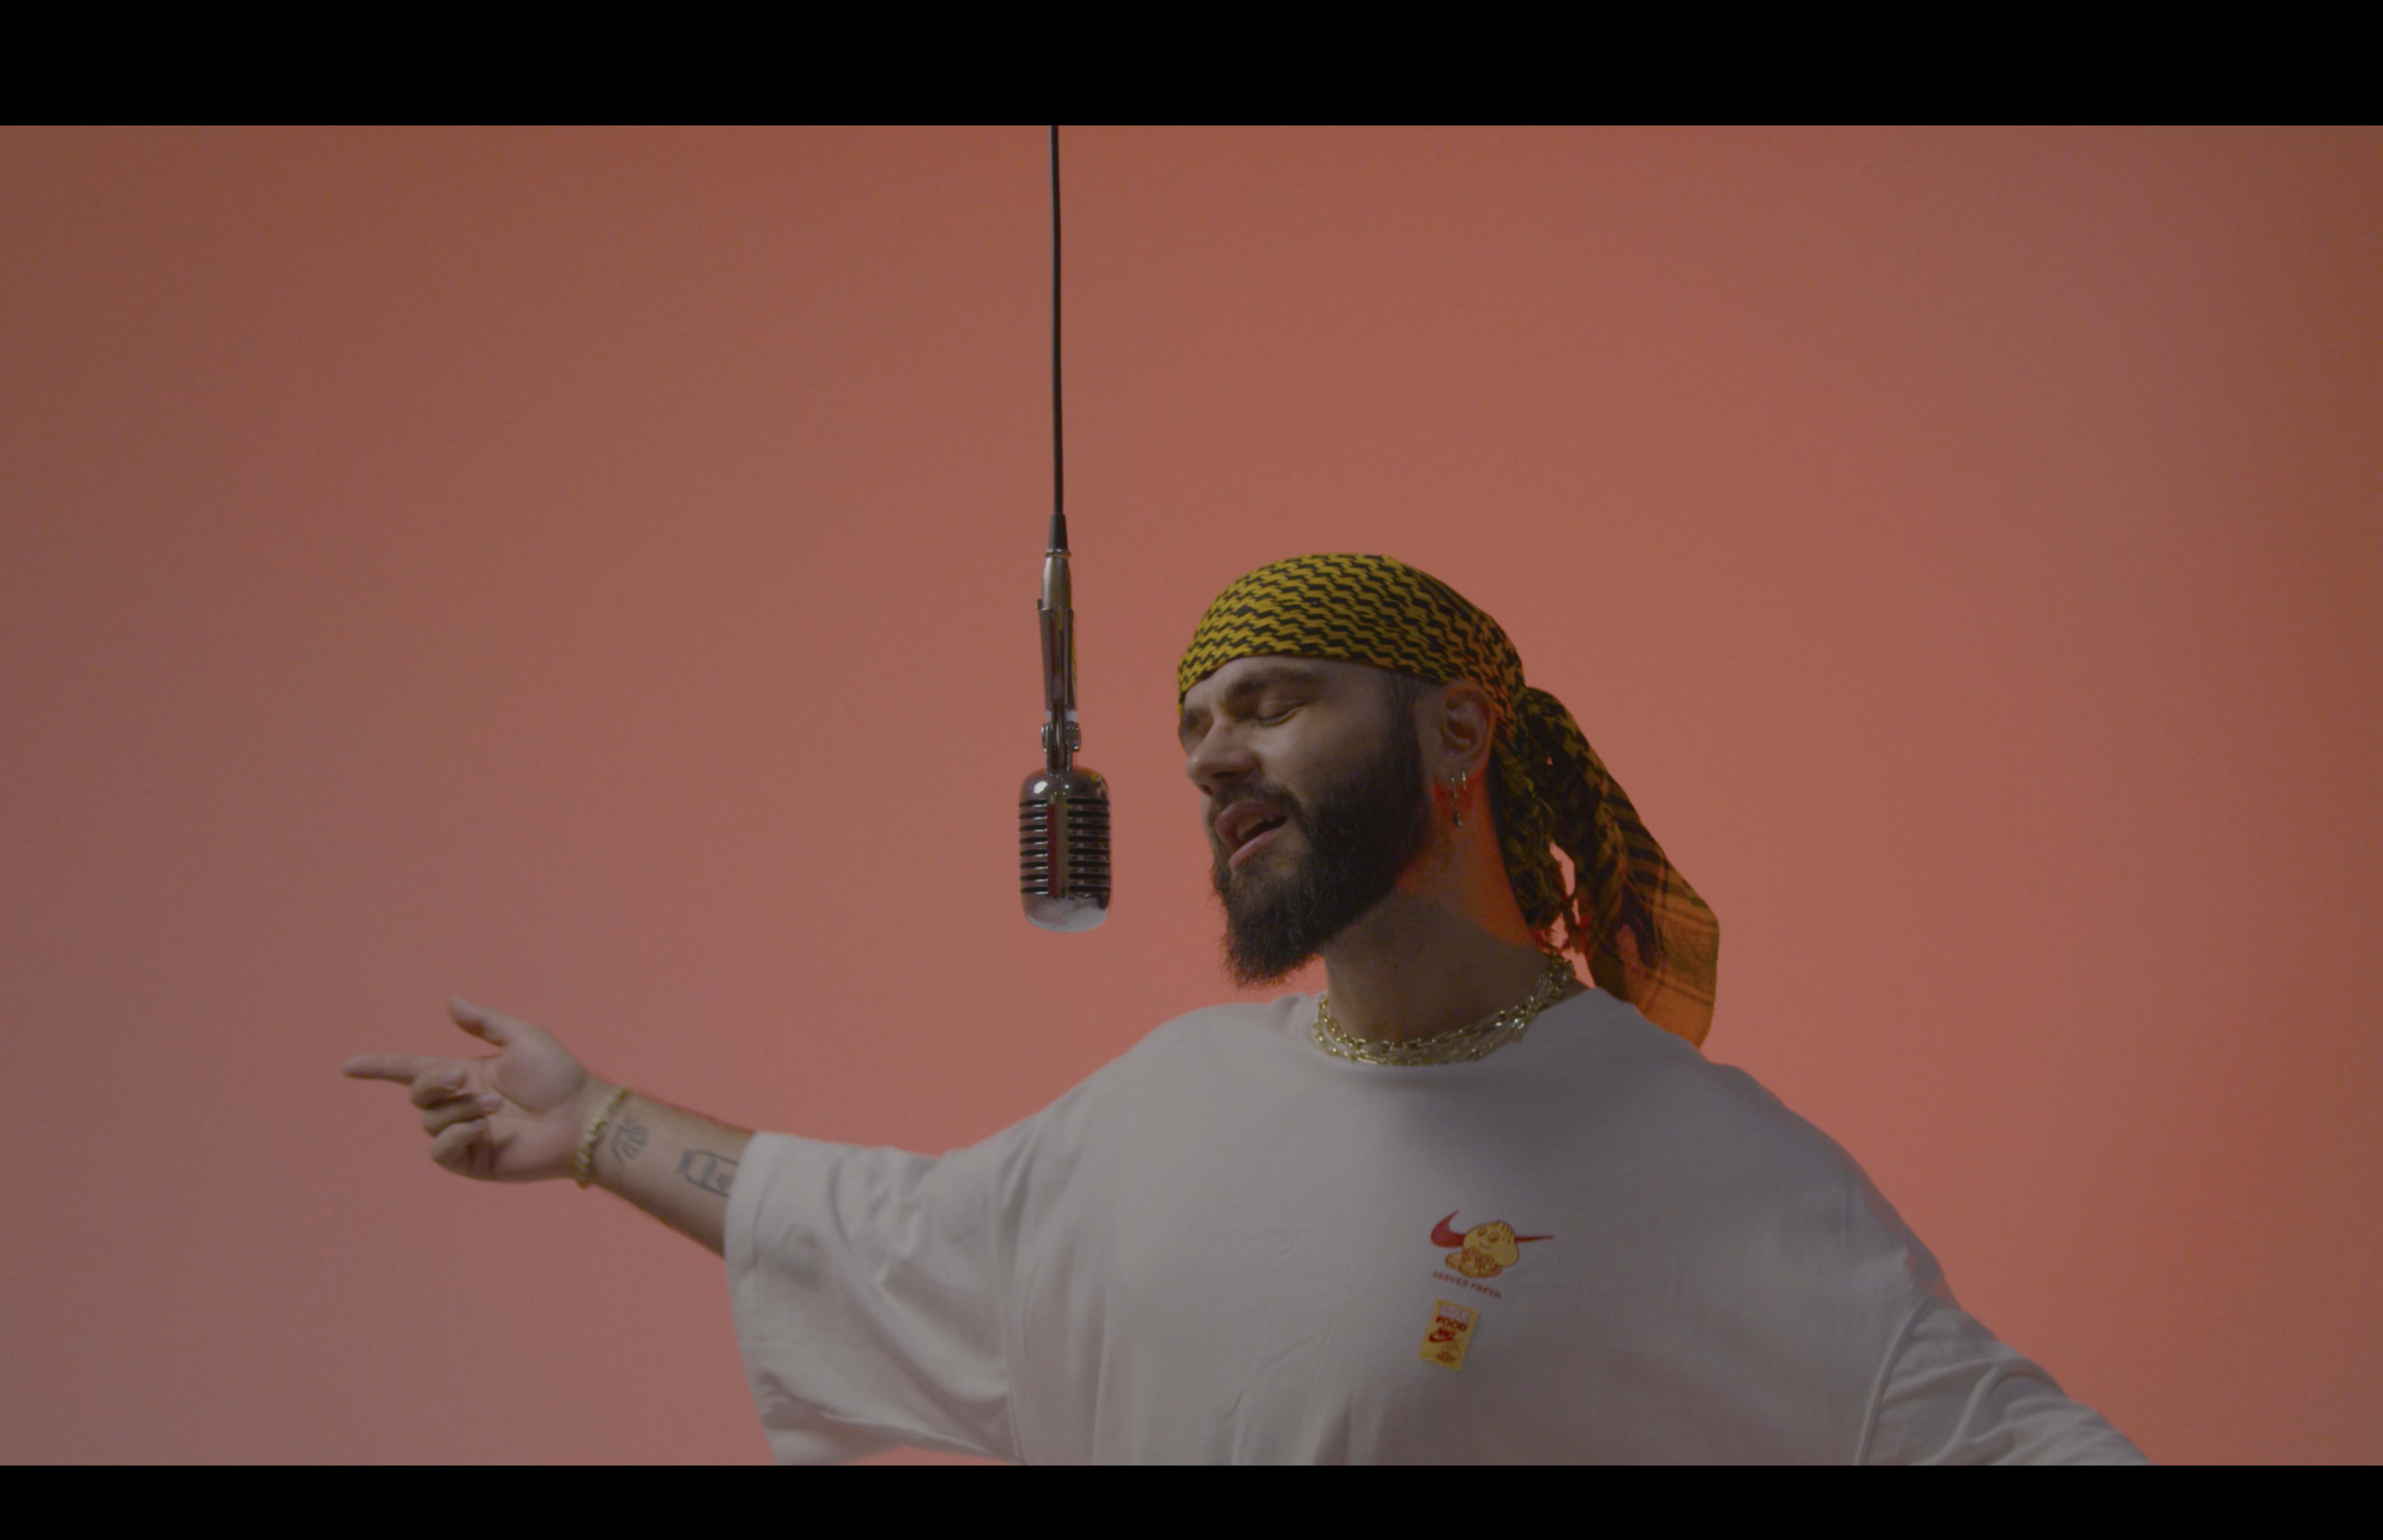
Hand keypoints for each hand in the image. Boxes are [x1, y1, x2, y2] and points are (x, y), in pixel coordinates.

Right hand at [343, 998, 609, 1182]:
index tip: (348, 1066)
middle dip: (432, 1082)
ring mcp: (464, 1134)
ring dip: (460, 1109)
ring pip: (431, 1120)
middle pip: (417, 1094)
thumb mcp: (521, 1038)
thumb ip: (484, 1022)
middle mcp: (459, 1104)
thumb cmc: (558, 1076)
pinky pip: (440, 1149)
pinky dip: (457, 1134)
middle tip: (462, 1077)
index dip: (379, 1067)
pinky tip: (485, 1129)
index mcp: (465, 1075)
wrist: (580, 1117)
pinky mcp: (471, 1160)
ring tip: (497, 1108)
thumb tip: (449, 1002)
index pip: (411, 1070)